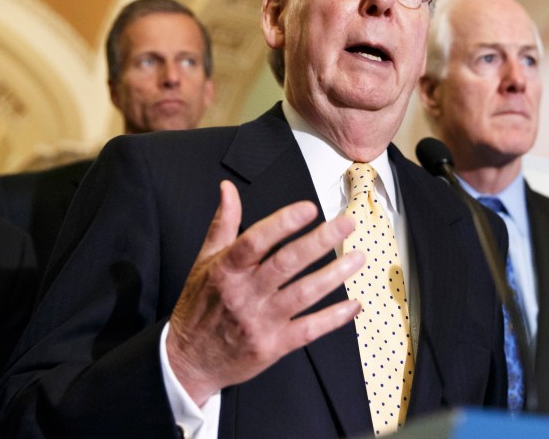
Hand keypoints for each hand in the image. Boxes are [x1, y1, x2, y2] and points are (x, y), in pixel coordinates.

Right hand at [166, 180, 362, 405]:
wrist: (190, 360)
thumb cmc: (199, 306)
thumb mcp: (204, 262)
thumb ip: (223, 224)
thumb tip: (228, 188)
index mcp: (226, 270)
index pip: (255, 241)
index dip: (282, 223)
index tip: (309, 208)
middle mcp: (243, 294)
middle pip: (286, 264)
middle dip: (320, 241)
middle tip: (347, 224)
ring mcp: (259, 322)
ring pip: (302, 294)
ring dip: (334, 275)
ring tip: (358, 257)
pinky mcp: (273, 346)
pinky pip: (308, 330)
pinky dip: (333, 317)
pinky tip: (354, 304)